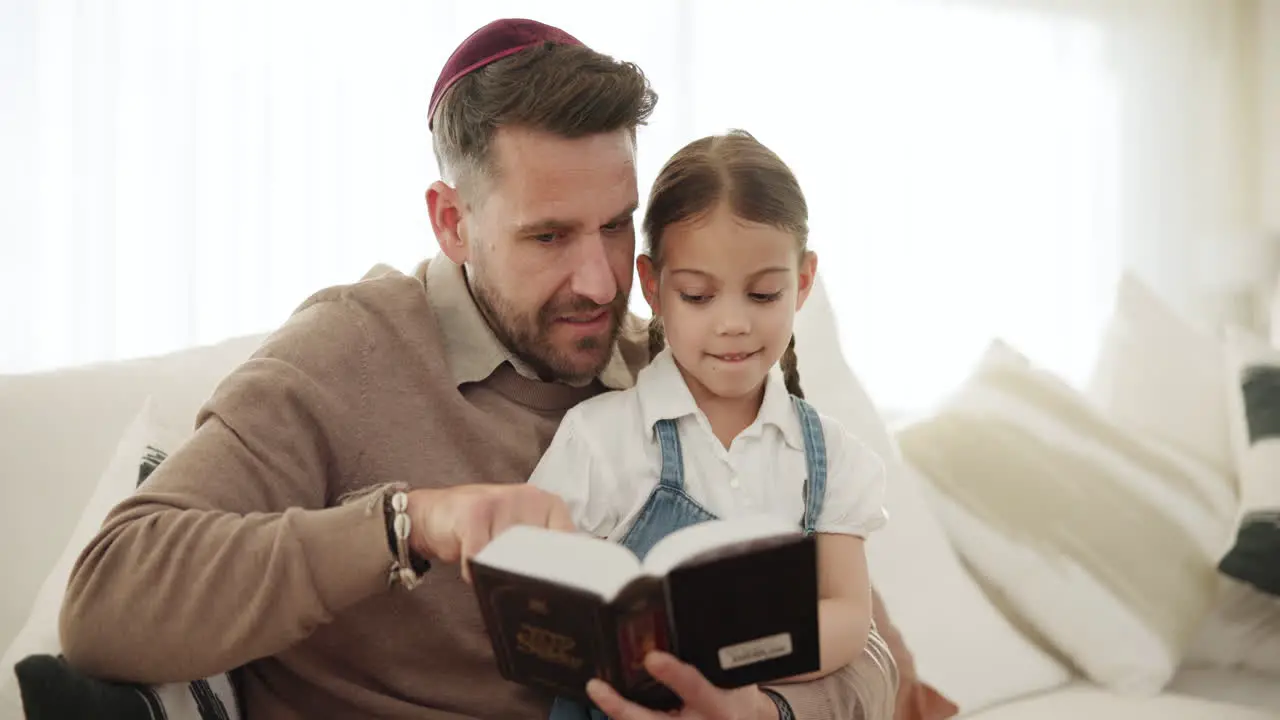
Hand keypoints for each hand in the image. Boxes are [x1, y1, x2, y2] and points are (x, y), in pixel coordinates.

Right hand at [406, 484, 574, 580]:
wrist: (434, 513)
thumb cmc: (482, 528)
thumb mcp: (518, 535)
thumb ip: (541, 551)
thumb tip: (567, 587)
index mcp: (549, 505)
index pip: (570, 543)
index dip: (562, 571)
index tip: (558, 590)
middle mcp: (530, 497)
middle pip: (540, 554)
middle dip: (527, 574)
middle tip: (515, 580)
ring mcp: (503, 501)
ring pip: (510, 558)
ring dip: (496, 572)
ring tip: (487, 563)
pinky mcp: (475, 512)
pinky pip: (480, 558)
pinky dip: (473, 571)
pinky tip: (470, 565)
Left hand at [586, 652, 778, 719]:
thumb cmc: (737, 698)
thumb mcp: (737, 676)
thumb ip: (719, 655)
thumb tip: (703, 613)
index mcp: (718, 708)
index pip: (695, 689)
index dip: (673, 674)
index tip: (652, 658)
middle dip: (622, 708)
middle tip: (598, 688)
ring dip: (616, 710)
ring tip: (597, 688)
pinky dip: (624, 713)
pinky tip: (608, 699)